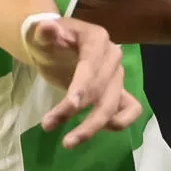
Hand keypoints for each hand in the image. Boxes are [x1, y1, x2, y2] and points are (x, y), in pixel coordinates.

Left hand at [29, 15, 142, 146]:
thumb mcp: (39, 34)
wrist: (54, 46)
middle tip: (48, 125)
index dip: (82, 87)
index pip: (92, 66)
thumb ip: (43, 33)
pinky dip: (120, 122)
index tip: (68, 107)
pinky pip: (131, 109)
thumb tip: (47, 28)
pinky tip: (99, 132)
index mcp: (97, 39)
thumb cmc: (47, 40)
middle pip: (103, 89)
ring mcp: (117, 76)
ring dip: (94, 125)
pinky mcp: (118, 91)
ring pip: (114, 104)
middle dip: (79, 112)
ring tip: (68, 142)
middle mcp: (113, 57)